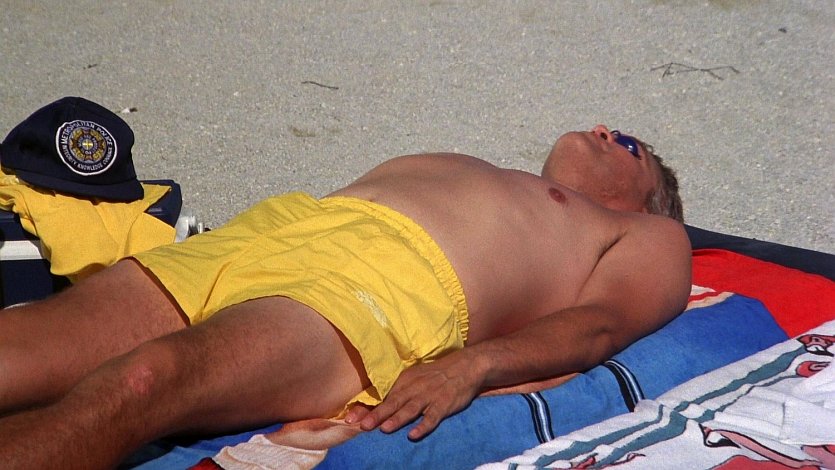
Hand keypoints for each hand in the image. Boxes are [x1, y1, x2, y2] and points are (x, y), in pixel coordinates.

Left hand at [347, 350, 483, 439]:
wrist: (465, 366)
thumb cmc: (436, 374)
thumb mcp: (415, 377)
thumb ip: (399, 391)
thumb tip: (378, 406)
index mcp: (405, 381)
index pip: (383, 396)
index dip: (366, 407)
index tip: (349, 417)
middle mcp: (415, 388)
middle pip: (393, 403)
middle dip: (377, 414)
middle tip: (362, 425)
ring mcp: (430, 396)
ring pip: (411, 409)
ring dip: (397, 419)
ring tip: (384, 429)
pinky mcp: (444, 404)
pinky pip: (432, 417)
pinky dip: (423, 425)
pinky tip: (414, 435)